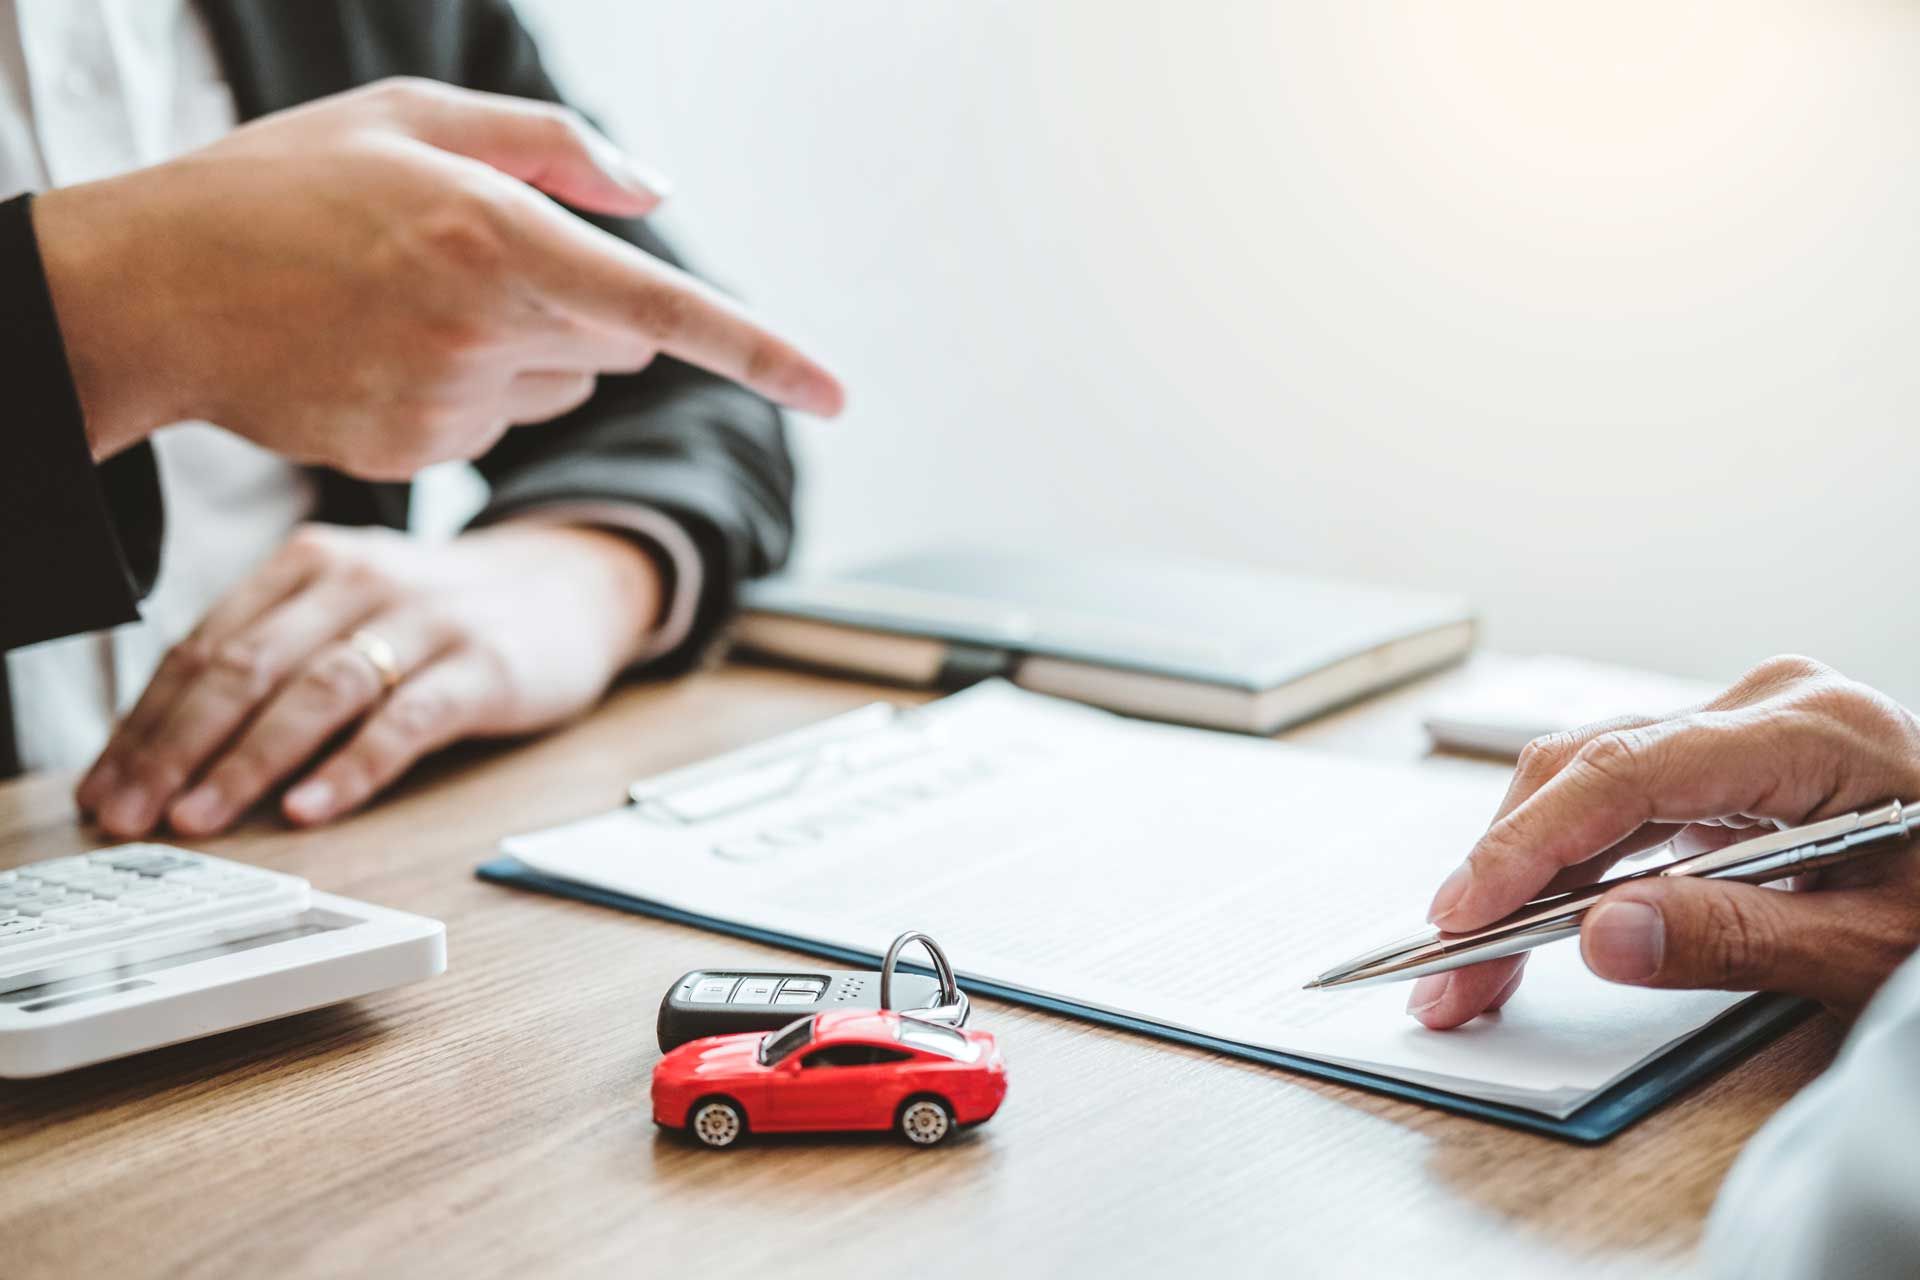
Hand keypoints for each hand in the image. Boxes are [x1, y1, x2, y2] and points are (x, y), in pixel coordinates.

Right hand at [32, 77, 842, 476]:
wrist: (152, 290)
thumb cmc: (283, 183)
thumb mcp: (412, 115)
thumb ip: (553, 145)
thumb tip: (659, 192)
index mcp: (496, 235)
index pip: (666, 306)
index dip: (764, 353)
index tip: (839, 395)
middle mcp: (485, 328)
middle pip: (621, 338)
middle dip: (591, 302)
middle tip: (482, 259)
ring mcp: (451, 405)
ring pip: (565, 382)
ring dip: (529, 346)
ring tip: (415, 304)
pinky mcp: (420, 457)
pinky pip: (499, 424)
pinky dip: (471, 390)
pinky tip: (386, 352)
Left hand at [76, 521, 661, 834]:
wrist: (572, 584)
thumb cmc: (443, 613)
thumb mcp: (351, 605)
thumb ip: (277, 651)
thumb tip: (170, 744)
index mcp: (311, 563)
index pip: (206, 646)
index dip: (145, 722)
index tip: (105, 786)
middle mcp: (361, 580)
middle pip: (248, 667)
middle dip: (176, 747)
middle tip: (132, 813)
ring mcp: (426, 621)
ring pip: (317, 692)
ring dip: (248, 762)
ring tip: (200, 818)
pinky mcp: (484, 667)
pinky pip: (406, 721)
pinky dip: (353, 766)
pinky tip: (312, 807)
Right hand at [1410, 655, 1919, 1028]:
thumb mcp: (1874, 947)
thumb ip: (1739, 940)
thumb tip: (1603, 937)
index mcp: (1813, 729)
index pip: (1630, 770)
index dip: (1530, 844)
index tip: (1466, 913)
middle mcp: (1764, 704)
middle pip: (1586, 770)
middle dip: (1503, 874)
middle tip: (1450, 972)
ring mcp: (1740, 724)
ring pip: (1585, 780)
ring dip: (1520, 872)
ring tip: (1474, 963)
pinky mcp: (1724, 759)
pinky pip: (1617, 798)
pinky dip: (1565, 864)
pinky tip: (1531, 921)